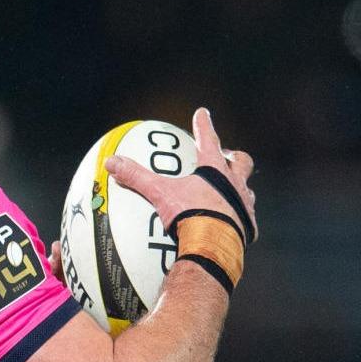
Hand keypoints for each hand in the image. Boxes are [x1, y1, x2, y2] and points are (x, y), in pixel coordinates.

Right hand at [106, 107, 258, 240]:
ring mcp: (243, 206)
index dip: (203, 126)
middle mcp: (234, 184)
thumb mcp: (160, 194)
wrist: (213, 247)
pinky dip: (240, 220)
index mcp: (215, 170)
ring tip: (230, 192)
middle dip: (234, 157)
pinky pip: (246, 220)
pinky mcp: (247, 228)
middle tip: (227, 156)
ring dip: (239, 188)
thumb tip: (113, 163)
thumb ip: (138, 177)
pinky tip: (231, 224)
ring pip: (246, 190)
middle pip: (241, 161)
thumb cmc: (191, 217)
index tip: (202, 114)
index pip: (209, 139)